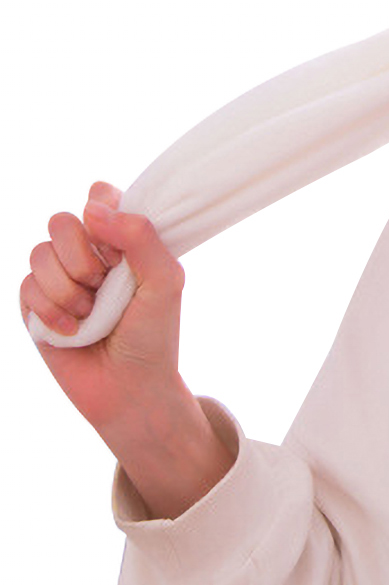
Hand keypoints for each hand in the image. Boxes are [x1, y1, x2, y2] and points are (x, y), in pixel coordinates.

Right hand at [20, 185, 232, 516]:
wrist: (130, 387)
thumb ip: (141, 237)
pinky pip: (26, 287)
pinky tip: (73, 330)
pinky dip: (51, 310)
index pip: (100, 196)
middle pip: (61, 220)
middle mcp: (88, 254)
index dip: (103, 214)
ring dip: (68, 288)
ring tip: (90, 314)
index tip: (119, 246)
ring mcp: (58, 278)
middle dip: (82, 256)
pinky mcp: (34, 306)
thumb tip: (95, 208)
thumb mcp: (166, 281)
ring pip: (39, 253)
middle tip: (103, 284)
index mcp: (123, 240)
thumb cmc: (154, 334)